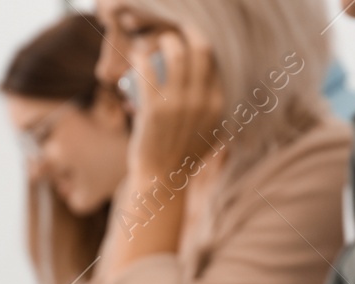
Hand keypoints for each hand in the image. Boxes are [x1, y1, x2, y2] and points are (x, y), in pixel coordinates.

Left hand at [126, 28, 223, 177]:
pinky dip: (140, 56)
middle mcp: (202, 102)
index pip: (214, 61)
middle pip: (200, 50)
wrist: (162, 179)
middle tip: (173, 35)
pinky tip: (136, 54)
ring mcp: (179, 105)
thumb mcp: (211, 135)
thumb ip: (216, 113)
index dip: (200, 41)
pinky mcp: (155, 109)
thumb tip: (215, 91)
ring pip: (175, 54)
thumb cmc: (183, 156)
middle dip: (186, 33)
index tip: (189, 37)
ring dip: (164, 39)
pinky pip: (147, 69)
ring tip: (155, 41)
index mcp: (218, 104)